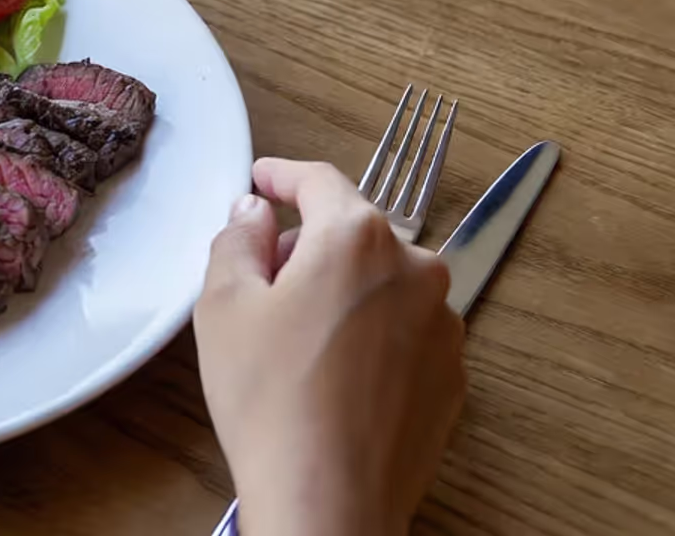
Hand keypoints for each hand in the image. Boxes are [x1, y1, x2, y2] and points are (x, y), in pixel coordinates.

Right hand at [195, 159, 465, 535]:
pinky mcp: (451, 374)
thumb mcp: (223, 305)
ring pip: (381, 283)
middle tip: (260, 285)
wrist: (329, 499)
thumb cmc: (271, 400)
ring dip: (342, 293)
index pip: (318, 180)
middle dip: (306, 246)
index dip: (281, 176)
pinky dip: (370, 337)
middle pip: (352, 233)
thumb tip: (253, 213)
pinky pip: (404, 332)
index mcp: (356, 237)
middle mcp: (415, 267)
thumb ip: (237, 239)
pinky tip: (332, 376)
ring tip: (296, 343)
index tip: (259, 181)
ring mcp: (443, 324)